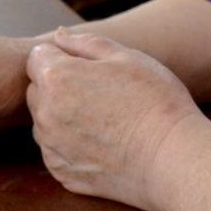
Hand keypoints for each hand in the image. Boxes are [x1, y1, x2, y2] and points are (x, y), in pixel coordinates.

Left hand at [25, 30, 202, 210]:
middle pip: (37, 90)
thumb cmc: (155, 101)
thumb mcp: (127, 57)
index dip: (62, 57)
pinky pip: (55, 151)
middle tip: (99, 93)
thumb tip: (58, 37)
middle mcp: (45, 114)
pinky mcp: (62, 174)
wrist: (173, 160)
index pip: (37, 57)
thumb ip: (85, 43)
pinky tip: (102, 144)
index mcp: (57, 78)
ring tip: (104, 119)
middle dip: (57, 86)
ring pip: (45, 122)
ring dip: (62, 116)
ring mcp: (52, 148)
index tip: (89, 68)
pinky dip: (70, 145)